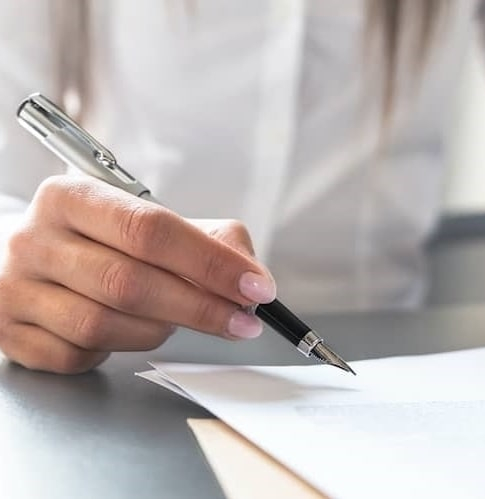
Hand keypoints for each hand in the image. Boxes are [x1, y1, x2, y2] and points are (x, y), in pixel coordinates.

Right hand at [0, 176, 275, 373]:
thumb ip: (206, 240)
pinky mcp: (13, 334)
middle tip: (242, 321)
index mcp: (72, 198)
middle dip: (199, 308)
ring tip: (175, 318)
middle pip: (129, 282)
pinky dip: (117, 349)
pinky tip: (127, 331)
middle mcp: (36, 241)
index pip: (150, 229)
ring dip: (158, 329)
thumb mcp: (147, 222)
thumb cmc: (100, 240)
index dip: (209, 262)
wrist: (34, 257)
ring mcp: (18, 290)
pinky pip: (80, 355)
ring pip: (105, 325)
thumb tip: (250, 276)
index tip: (254, 286)